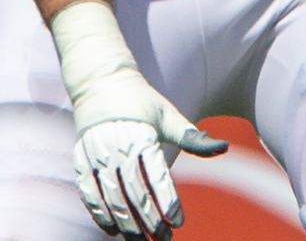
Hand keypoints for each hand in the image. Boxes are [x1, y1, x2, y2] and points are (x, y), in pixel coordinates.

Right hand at [52, 0, 224, 239]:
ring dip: (125, 222)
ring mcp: (96, 153)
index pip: (155, 175)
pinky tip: (111, 229)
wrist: (100, 80)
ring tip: (139, 240)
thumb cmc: (140, 100)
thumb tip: (224, 147)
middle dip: (148, 219)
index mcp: (141, 135)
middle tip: (163, 237)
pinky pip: (87, 190)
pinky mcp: (81, 158)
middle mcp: (117, 145)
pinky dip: (98, 211)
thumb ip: (192, 136)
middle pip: (133, 191)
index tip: (178, 221)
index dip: (167, 201)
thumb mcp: (168, 114)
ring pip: (110, 195)